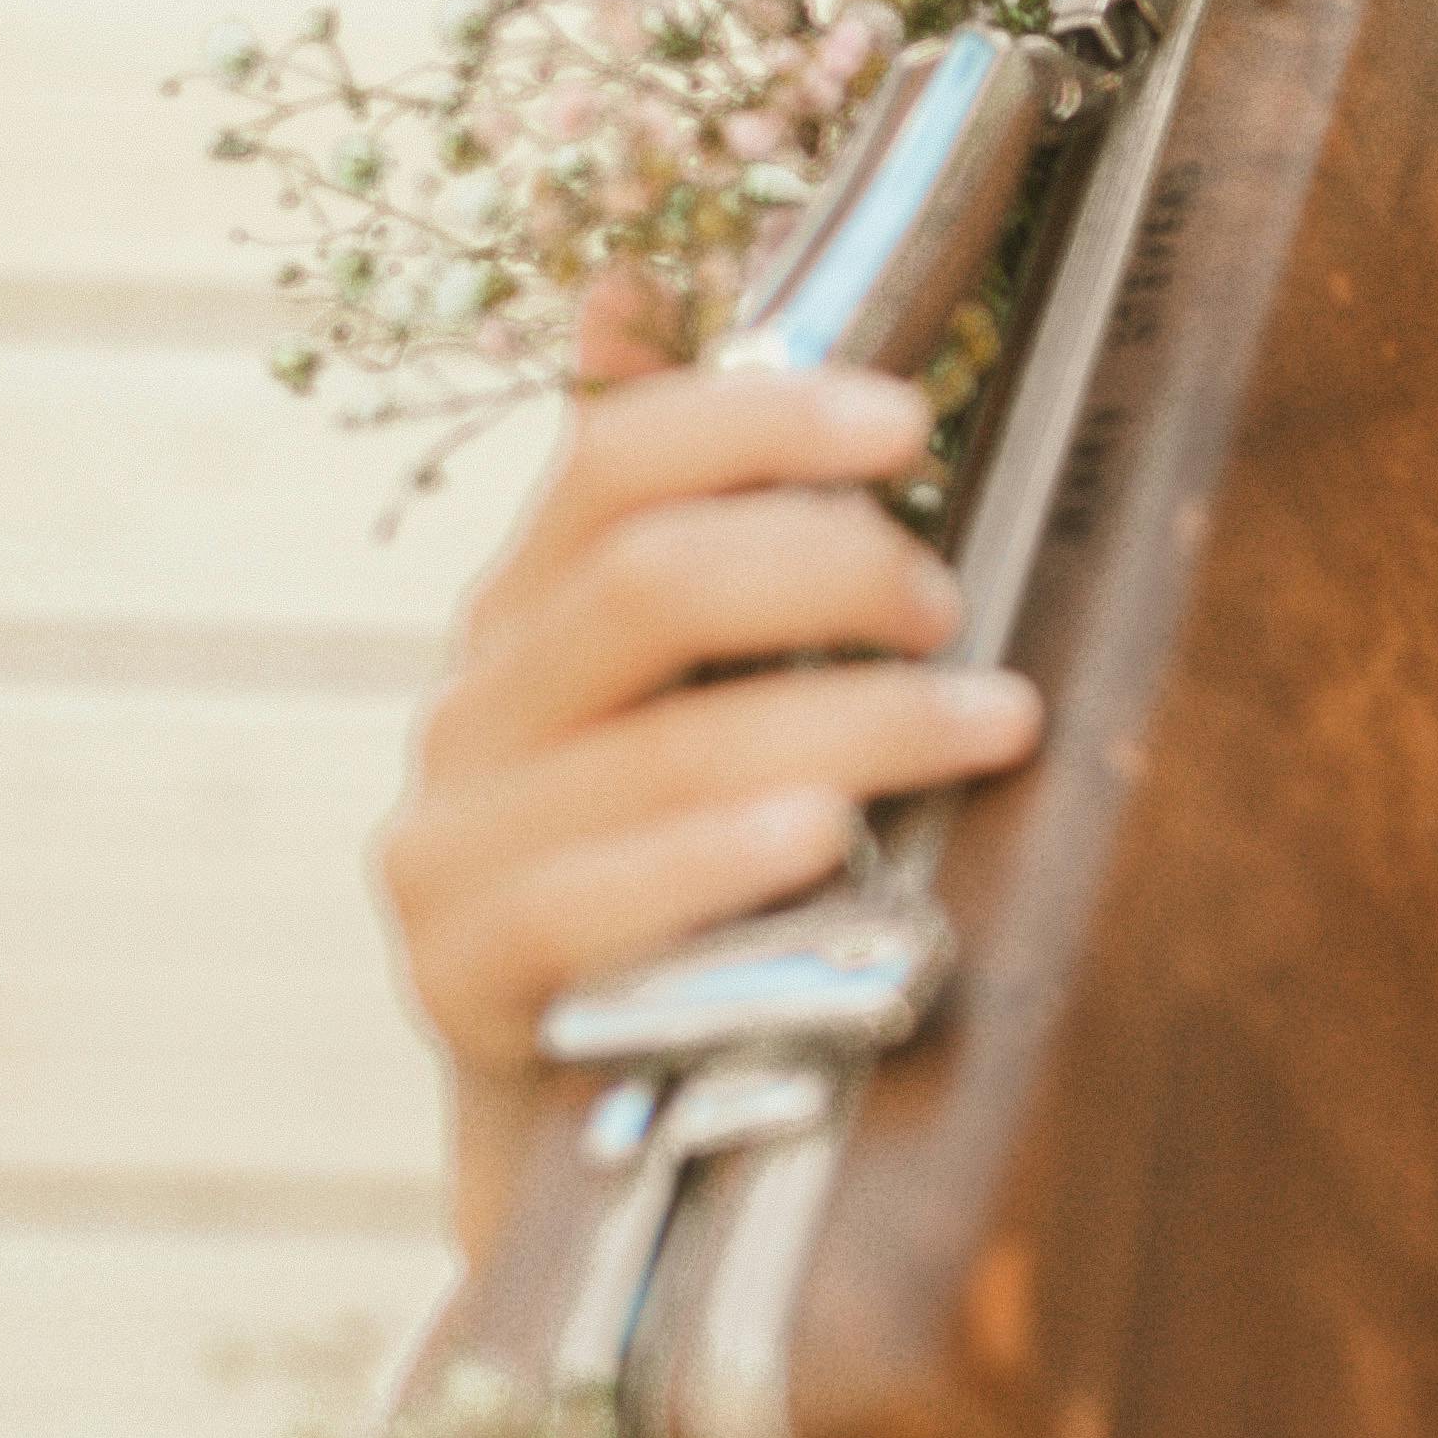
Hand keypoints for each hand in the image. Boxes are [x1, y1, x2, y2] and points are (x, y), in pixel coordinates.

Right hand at [379, 286, 1044, 1265]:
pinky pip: (582, 901)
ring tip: (989, 722)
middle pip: (646, 579)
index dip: (762, 414)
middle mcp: (476, 709)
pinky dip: (715, 861)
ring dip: (850, 720)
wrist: (612, 1147)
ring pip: (655, 741)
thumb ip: (706, 538)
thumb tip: (632, 290)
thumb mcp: (723, 712)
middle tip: (958, 609)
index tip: (914, 422)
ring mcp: (448, 845)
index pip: (617, 455)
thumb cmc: (715, 904)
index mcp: (534, 615)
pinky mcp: (460, 981)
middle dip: (833, 570)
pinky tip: (824, 839)